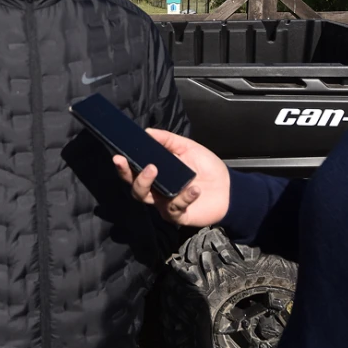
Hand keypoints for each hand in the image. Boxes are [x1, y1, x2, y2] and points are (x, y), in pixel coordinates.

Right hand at [113, 128, 230, 226]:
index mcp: (157, 175)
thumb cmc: (206, 168)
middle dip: (133, 177)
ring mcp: (166, 205)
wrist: (229, 188)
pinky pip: (175, 208)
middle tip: (145, 166)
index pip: (134, 173)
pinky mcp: (179, 215)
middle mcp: (157, 191)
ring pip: (147, 199)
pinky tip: (195, 189)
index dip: (124, 167)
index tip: (118, 157)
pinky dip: (184, 197)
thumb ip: (168, 140)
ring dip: (150, 184)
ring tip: (158, 170)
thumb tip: (147, 131)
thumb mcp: (187, 148)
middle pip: (136, 189)